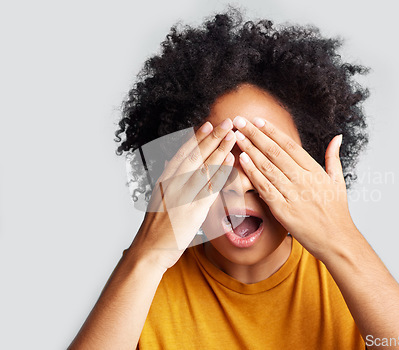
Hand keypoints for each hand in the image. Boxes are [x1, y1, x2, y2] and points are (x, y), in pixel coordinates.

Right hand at [129, 119, 235, 270]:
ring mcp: (182, 196)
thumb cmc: (156, 226)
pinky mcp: (192, 211)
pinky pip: (209, 188)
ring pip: (204, 168)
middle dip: (212, 137)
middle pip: (195, 155)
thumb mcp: (159, 197)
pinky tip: (230, 163)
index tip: (208, 124)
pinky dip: (220, 174)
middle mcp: (172, 184)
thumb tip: (174, 164)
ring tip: (232, 136)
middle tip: (226, 122)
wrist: (149, 250)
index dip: (197, 138)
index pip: (183, 153)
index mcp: (164, 180)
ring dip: (220, 150)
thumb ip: (170, 181)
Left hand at [232, 116, 356, 261]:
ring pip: (267, 167)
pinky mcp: (284, 210)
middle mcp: (304, 180)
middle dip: (255, 134)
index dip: (272, 132)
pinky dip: (253, 173)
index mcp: (315, 171)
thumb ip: (333, 157)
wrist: (337, 241)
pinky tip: (242, 161)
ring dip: (249, 150)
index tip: (257, 120)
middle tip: (240, 121)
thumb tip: (337, 137)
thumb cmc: (337, 212)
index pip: (290, 145)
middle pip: (275, 152)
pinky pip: (264, 188)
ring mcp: (293, 195)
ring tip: (237, 137)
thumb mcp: (338, 181)